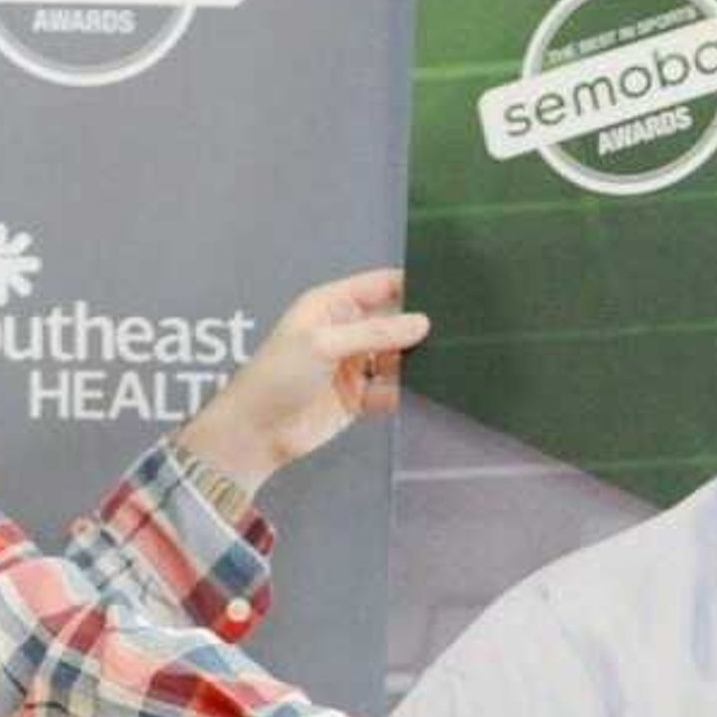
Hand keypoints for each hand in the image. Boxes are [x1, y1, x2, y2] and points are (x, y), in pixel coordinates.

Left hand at [178, 267, 426, 492]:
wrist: (257, 431)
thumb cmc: (279, 375)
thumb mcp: (324, 343)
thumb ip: (376, 332)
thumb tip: (423, 323)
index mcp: (332, 306)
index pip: (379, 286)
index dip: (410, 285)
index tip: (448, 290)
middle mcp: (346, 332)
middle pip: (394, 322)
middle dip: (419, 327)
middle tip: (459, 330)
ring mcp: (353, 365)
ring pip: (397, 358)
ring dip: (415, 362)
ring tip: (449, 362)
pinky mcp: (359, 398)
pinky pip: (391, 390)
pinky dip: (404, 392)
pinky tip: (424, 392)